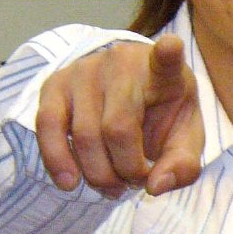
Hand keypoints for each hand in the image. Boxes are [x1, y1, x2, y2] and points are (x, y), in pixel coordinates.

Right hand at [36, 34, 203, 197]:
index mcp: (163, 73)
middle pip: (117, 129)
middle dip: (126, 171)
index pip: (166, 59)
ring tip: (113, 186)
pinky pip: (48, 126)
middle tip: (135, 181)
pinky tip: (69, 182)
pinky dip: (57, 160)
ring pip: (83, 135)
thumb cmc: (161, 118)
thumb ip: (182, 167)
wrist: (130, 99)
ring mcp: (84, 70)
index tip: (171, 46)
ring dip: (98, 174)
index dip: (168, 53)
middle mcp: (121, 63)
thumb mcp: (184, 142)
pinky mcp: (56, 84)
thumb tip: (154, 187)